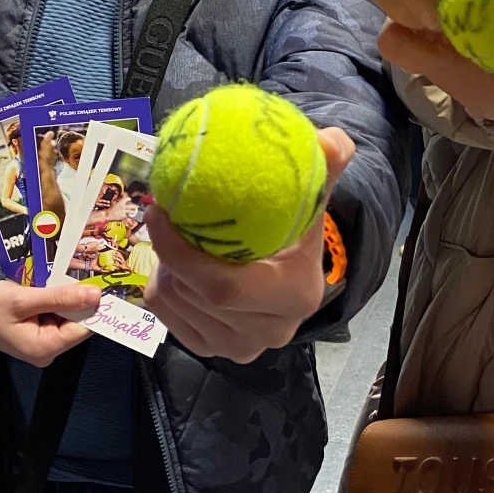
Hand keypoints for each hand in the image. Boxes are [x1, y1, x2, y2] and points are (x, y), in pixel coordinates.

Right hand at [0, 280, 100, 364]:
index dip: (91, 307)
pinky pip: (56, 317)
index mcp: (44, 348)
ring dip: (67, 300)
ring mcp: (42, 345)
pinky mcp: (37, 335)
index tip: (98, 283)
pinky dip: (56, 302)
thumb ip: (61, 298)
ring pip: (67, 319)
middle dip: (78, 302)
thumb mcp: (25, 299)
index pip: (83, 329)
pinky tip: (53, 288)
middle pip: (77, 324)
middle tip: (80, 276)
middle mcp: (46, 352)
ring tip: (64, 279)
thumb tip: (96, 295)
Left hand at [144, 127, 353, 362]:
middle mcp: (267, 332)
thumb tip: (332, 140)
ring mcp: (238, 347)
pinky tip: (179, 268)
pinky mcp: (211, 351)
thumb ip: (322, 169)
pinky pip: (165, 315)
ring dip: (166, 268)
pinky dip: (164, 288)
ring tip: (179, 241)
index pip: (222, 286)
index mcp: (292, 296)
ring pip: (174, 302)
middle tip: (164, 216)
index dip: (180, 252)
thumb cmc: (294, 234)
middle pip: (192, 293)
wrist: (292, 279)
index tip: (160, 210)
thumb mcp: (308, 202)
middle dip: (170, 253)